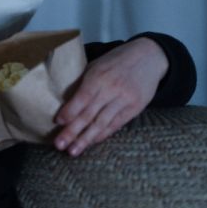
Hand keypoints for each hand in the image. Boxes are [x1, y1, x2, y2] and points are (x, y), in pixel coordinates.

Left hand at [53, 37, 168, 156]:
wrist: (149, 56)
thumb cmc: (117, 61)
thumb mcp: (97, 65)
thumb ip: (83, 82)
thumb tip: (64, 102)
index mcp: (99, 76)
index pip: (81, 99)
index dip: (69, 112)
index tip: (57, 122)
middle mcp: (112, 90)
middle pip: (89, 115)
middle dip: (72, 132)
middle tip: (59, 145)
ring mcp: (125, 100)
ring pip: (102, 124)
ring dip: (86, 139)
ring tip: (73, 151)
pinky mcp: (135, 108)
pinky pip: (115, 125)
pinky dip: (102, 135)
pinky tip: (91, 142)